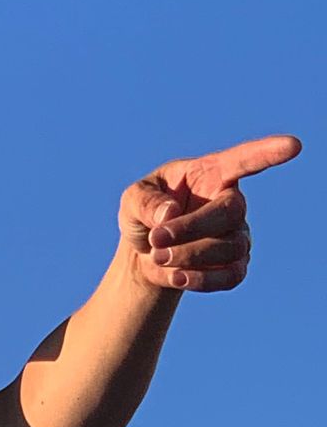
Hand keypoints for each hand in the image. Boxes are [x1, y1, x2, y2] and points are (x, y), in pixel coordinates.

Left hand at [119, 134, 300, 291]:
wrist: (146, 255)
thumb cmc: (144, 216)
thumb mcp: (133, 200)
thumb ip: (145, 201)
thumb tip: (170, 213)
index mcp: (210, 174)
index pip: (244, 160)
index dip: (267, 153)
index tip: (293, 146)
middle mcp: (230, 201)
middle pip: (230, 211)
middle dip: (190, 229)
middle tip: (156, 240)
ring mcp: (237, 234)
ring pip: (229, 247)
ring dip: (188, 255)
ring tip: (157, 256)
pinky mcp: (235, 266)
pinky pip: (231, 276)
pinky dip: (201, 280)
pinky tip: (176, 276)